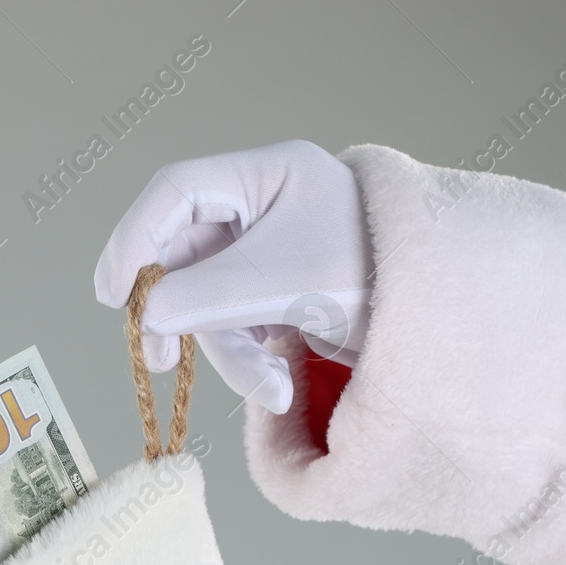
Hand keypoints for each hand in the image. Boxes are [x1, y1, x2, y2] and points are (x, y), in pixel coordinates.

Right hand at [95, 140, 371, 413]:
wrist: (451, 323)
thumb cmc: (380, 278)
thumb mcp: (285, 282)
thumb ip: (206, 294)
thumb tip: (148, 315)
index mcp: (268, 175)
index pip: (176, 192)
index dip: (134, 238)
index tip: (114, 295)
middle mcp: (266, 208)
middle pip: (187, 256)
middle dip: (181, 316)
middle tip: (160, 361)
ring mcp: (274, 254)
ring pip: (212, 302)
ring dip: (229, 354)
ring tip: (268, 389)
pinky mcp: (285, 298)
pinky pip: (242, 327)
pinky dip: (254, 364)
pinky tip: (281, 390)